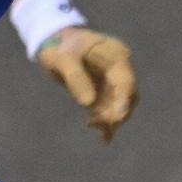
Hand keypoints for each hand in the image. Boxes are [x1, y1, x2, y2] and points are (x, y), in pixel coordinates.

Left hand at [37, 27, 137, 142]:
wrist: (54, 43)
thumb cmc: (58, 46)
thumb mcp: (61, 58)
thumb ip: (74, 77)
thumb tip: (88, 103)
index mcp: (114, 54)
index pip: (126, 80)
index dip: (124, 99)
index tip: (118, 116)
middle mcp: (119, 68)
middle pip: (127, 96)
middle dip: (115, 113)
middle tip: (96, 123)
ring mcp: (113, 81)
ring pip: (120, 105)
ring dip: (109, 119)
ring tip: (91, 124)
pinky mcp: (105, 92)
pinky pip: (109, 110)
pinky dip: (106, 123)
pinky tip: (103, 139)